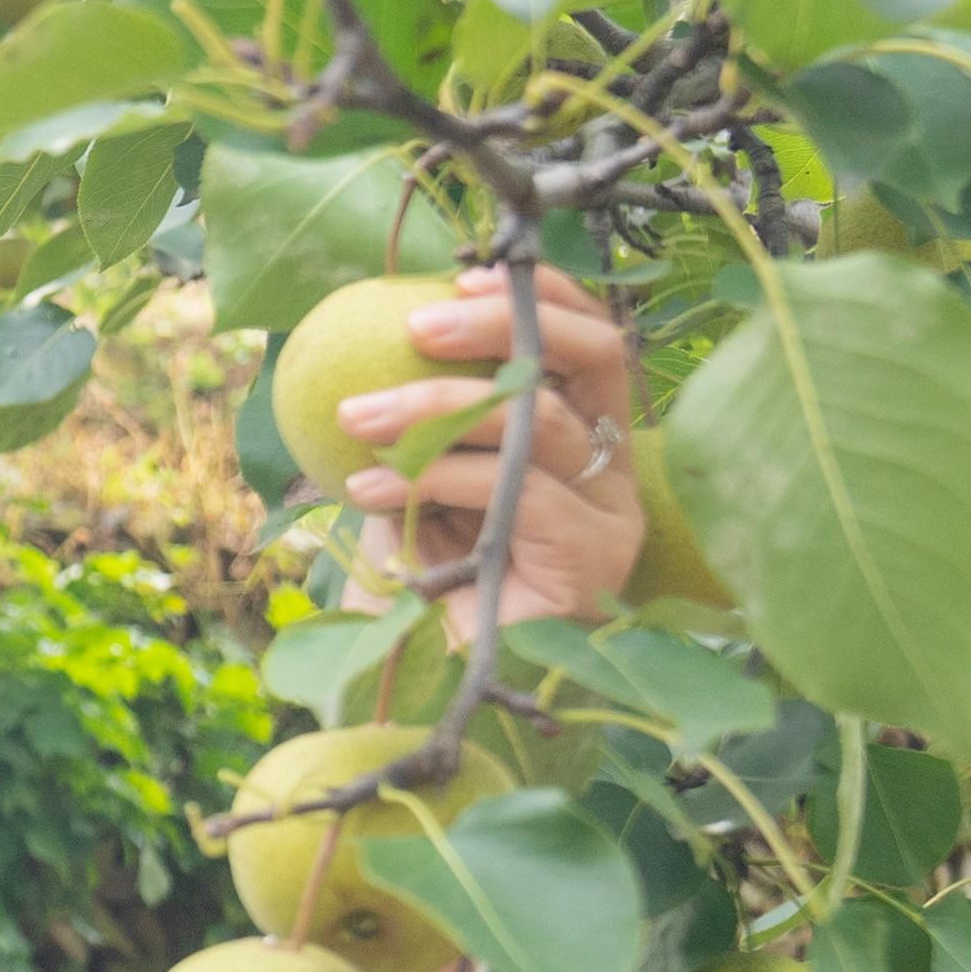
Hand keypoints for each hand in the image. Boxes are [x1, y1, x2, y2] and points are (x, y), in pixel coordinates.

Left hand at [328, 263, 644, 638]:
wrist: (443, 700)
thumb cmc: (430, 590)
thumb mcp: (420, 487)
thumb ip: (420, 424)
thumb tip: (365, 341)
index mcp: (589, 446)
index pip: (591, 344)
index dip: (540, 296)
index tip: (462, 272)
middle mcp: (616, 477)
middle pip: (591, 357)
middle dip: (504, 322)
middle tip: (415, 322)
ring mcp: (611, 519)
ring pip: (535, 420)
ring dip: (432, 405)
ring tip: (355, 417)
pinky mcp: (591, 561)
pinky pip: (512, 490)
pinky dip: (432, 475)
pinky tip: (368, 486)